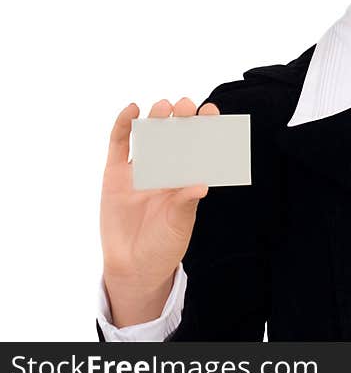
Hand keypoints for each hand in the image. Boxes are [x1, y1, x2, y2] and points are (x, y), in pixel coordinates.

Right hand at [99, 97, 218, 325]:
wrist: (133, 266)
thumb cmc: (164, 244)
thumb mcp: (179, 225)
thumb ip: (185, 203)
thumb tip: (202, 185)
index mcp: (187, 177)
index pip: (199, 146)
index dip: (205, 128)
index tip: (212, 111)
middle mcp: (166, 169)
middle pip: (174, 136)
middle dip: (182, 119)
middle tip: (187, 105)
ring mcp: (140, 170)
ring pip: (149, 136)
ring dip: (156, 119)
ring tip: (164, 107)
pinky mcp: (116, 174)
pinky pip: (120, 145)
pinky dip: (124, 126)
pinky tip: (132, 110)